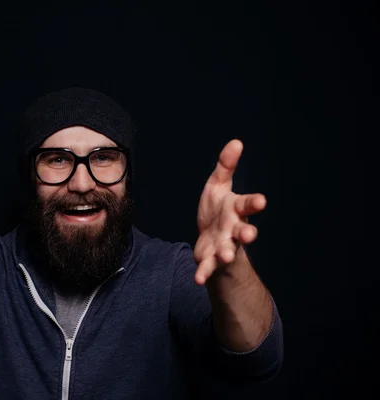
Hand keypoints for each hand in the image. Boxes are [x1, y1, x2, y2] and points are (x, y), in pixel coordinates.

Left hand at [193, 139, 265, 284]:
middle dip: (247, 233)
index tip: (261, 201)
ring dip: (226, 253)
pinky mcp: (211, 260)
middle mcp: (233, 229)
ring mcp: (224, 246)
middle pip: (243, 231)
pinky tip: (197, 280)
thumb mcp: (218, 186)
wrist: (211, 240)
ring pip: (228, 250)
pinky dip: (203, 273)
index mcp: (235, 210)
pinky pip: (208, 268)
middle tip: (250, 235)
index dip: (254, 203)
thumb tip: (236, 142)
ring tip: (224, 255)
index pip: (247, 205)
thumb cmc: (217, 210)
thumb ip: (226, 167)